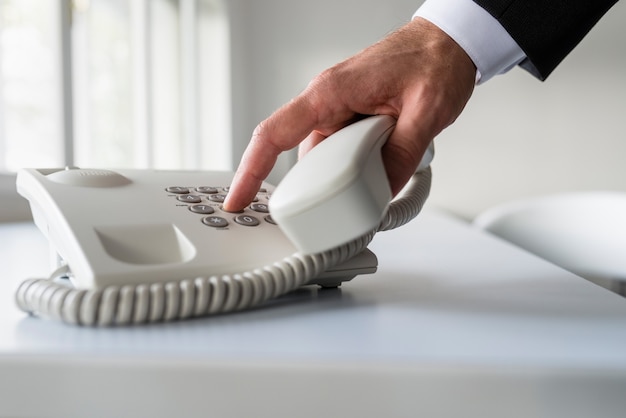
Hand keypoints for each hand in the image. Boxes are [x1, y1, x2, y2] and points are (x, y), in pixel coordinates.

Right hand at [223, 17, 475, 211]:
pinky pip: (343, 152)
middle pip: (304, 158)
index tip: (237, 198)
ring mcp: (339, 111)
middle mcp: (328, 102)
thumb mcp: (426, 111)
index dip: (249, 170)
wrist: (447, 42)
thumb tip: (382, 191)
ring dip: (347, 178)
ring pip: (326, 159)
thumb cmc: (433, 60)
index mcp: (330, 93)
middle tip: (349, 208)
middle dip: (321, 188)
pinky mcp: (352, 118)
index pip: (273, 134)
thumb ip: (402, 154)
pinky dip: (358, 169)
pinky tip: (383, 172)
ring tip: (380, 183)